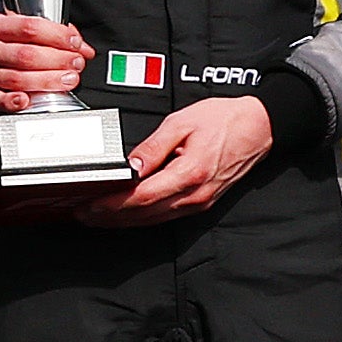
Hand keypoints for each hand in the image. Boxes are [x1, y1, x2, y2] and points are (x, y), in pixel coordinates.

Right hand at [0, 8, 89, 113]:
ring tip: (68, 79)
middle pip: (28, 56)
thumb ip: (36, 29)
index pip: (30, 29)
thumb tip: (75, 42)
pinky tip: (28, 100)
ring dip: (48, 81)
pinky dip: (13, 102)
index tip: (75, 42)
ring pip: (18, 79)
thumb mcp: (0, 20)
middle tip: (76, 63)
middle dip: (60, 60)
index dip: (58, 36)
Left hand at [96, 92, 273, 220]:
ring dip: (123, 221)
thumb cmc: (224, 120)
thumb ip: (152, 147)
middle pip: (144, 214)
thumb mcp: (181, 123)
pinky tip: (126, 215)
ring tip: (96, 218)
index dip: (111, 205)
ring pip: (154, 219)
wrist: (260, 127)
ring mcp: (200, 201)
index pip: (141, 197)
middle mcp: (195, 194)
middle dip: (109, 218)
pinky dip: (142, 217)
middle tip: (81, 215)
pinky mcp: (202, 202)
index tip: (88, 205)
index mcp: (189, 173)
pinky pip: (166, 215)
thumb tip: (129, 166)